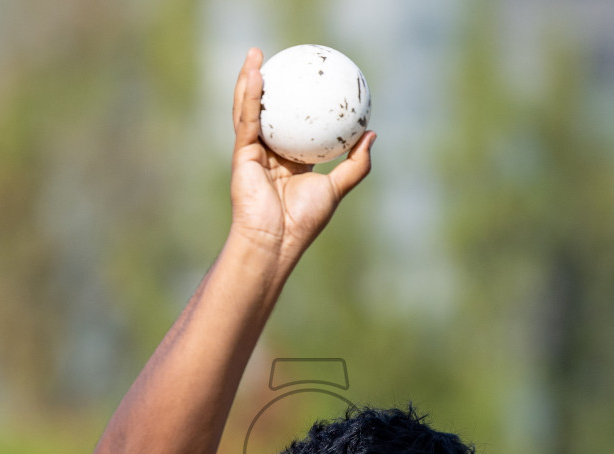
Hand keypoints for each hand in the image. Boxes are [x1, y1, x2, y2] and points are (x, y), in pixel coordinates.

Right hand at [228, 48, 374, 262]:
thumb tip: (372, 134)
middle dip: (268, 83)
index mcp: (289, 162)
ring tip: (256, 54)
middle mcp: (268, 154)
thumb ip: (355, 163)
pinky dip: (250, 96)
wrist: (276, 240)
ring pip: (249, 109)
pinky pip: (247, 119)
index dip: (298, 103)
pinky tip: (257, 74)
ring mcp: (252, 153)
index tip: (308, 80)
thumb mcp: (337, 188)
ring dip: (250, 79)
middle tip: (280, 58)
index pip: (293, 125)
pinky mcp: (241, 154)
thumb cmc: (305, 220)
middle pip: (267, 111)